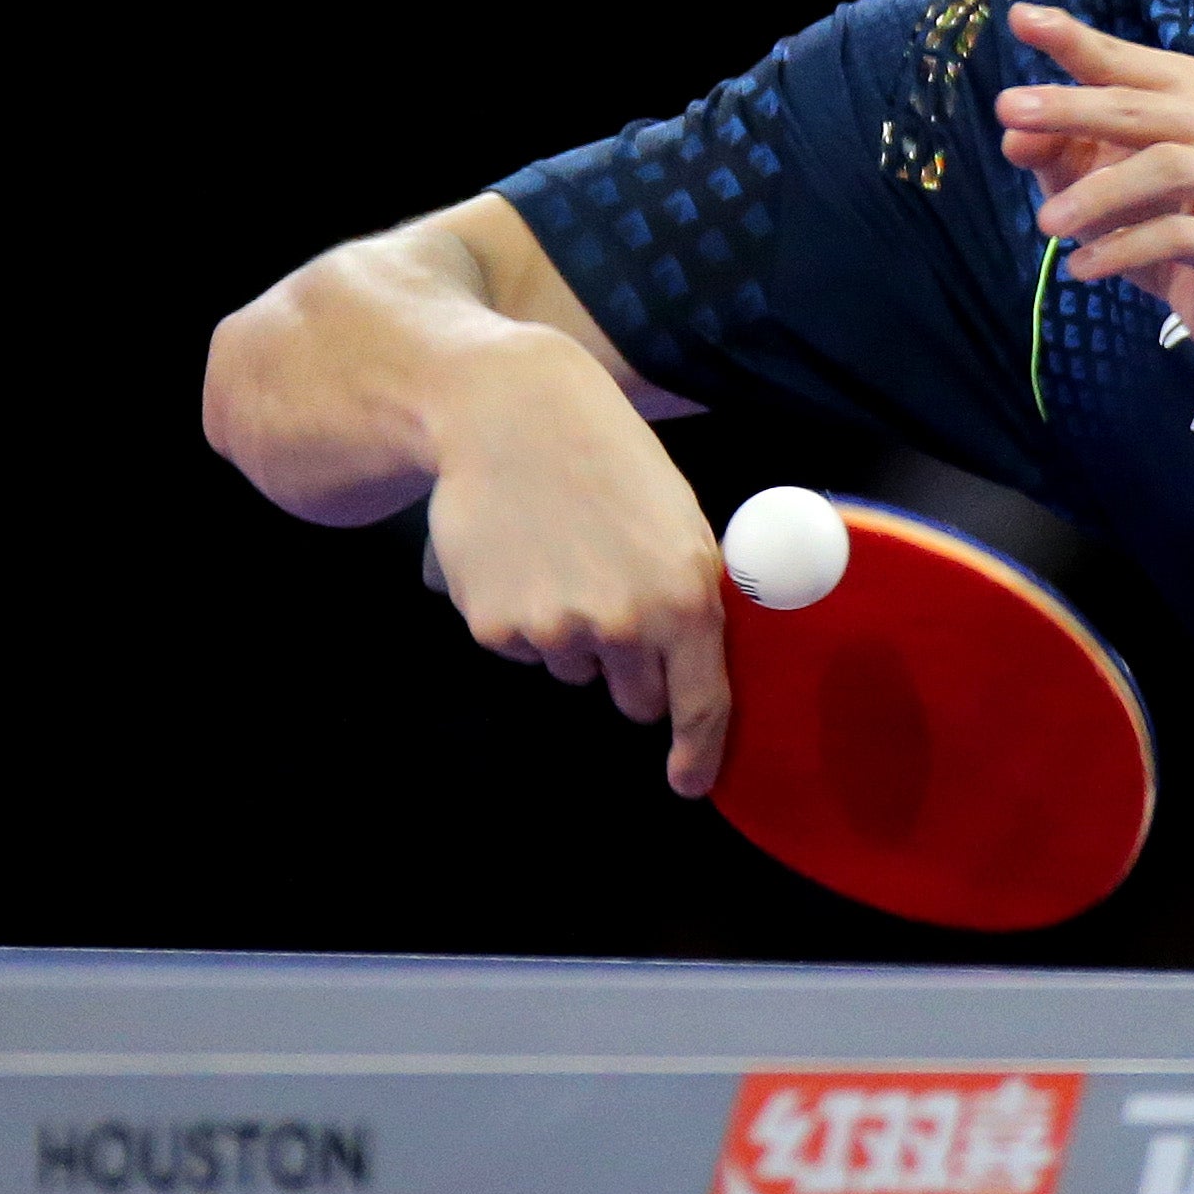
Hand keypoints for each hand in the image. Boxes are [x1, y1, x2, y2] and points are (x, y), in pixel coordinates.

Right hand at [417, 329, 732, 794]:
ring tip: (561, 551)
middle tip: (612, 597)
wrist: (505, 410)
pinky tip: (519, 554)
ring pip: (573, 668)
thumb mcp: (677, 518)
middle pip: (633, 697)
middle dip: (631, 668)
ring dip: (572, 632)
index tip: (689, 782)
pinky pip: (520, 647)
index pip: (699, 703)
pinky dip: (520, 615)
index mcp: (684, 597)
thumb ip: (690, 595)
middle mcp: (622, 625)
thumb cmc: (604, 456)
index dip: (697, 753)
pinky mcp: (494, 627)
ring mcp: (554, 631)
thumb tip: (696, 663)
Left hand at [995, 0, 1193, 354]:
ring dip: (1098, 192)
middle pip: (1140, 106)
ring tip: (1047, 222)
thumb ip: (1057, 154)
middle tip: (1008, 108)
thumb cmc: (1169, 215)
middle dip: (1071, 105)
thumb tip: (1014, 137)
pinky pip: (1179, 236)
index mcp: (1186, 96)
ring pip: (1167, 166)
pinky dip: (1122, 249)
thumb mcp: (1098, 182)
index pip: (1122, 61)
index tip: (1020, 17)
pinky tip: (1081, 267)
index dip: (1072, 38)